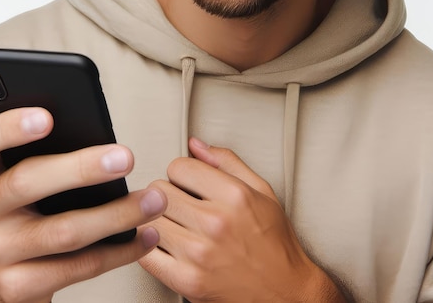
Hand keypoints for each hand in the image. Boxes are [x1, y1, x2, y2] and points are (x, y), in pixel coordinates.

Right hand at [0, 107, 165, 302]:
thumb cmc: (21, 204)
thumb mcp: (18, 172)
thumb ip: (44, 151)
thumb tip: (102, 137)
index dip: (9, 127)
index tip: (47, 117)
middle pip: (26, 182)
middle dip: (81, 169)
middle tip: (126, 157)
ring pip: (62, 231)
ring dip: (116, 215)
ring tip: (154, 200)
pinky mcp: (16, 287)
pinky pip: (77, 268)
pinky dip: (119, 251)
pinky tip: (146, 235)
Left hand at [139, 138, 342, 302]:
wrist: (286, 294)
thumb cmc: (275, 242)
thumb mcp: (262, 190)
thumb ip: (226, 161)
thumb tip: (195, 144)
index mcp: (233, 196)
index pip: (178, 167)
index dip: (182, 172)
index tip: (188, 182)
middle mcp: (215, 223)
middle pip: (159, 190)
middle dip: (167, 193)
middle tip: (180, 202)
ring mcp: (199, 254)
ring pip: (148, 219)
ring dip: (157, 219)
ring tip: (174, 223)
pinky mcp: (187, 281)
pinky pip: (146, 254)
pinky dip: (149, 247)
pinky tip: (166, 244)